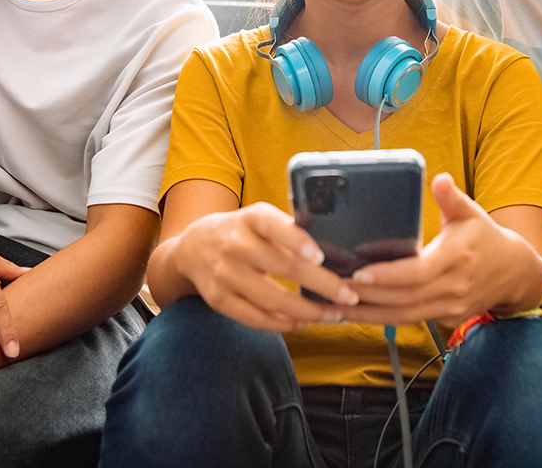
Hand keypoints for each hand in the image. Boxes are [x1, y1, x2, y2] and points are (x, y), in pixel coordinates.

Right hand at [172, 202, 358, 330]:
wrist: (193, 247)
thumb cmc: (241, 231)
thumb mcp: (259, 217)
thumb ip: (289, 229)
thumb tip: (336, 246)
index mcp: (250, 219)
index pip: (273, 225)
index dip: (296, 240)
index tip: (320, 256)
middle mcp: (235, 245)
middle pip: (283, 267)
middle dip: (321, 285)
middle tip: (348, 295)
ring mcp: (225, 275)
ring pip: (272, 299)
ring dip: (308, 311)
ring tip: (333, 314)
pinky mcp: (219, 300)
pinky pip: (255, 318)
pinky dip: (283, 324)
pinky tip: (303, 323)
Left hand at [336, 173, 541, 327]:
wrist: (515, 273)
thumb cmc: (487, 238)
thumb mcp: (472, 213)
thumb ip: (452, 198)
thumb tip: (439, 179)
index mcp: (454, 259)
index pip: (416, 273)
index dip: (387, 276)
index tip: (359, 274)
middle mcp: (452, 288)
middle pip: (403, 299)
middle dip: (367, 298)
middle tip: (333, 290)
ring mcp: (449, 307)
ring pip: (403, 317)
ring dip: (368, 315)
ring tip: (336, 309)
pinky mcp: (446, 319)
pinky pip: (410, 321)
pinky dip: (383, 320)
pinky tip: (359, 314)